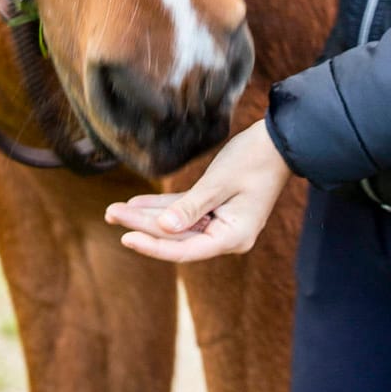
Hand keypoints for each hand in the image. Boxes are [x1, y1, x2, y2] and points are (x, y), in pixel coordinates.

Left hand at [105, 119, 291, 261]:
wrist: (280, 141)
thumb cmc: (254, 159)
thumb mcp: (219, 182)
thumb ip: (190, 207)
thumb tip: (163, 229)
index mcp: (232, 237)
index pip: (185, 250)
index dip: (154, 246)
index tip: (126, 237)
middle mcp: (226, 236)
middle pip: (178, 237)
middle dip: (143, 226)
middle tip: (110, 213)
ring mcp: (222, 223)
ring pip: (178, 224)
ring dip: (148, 216)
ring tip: (116, 210)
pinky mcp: (217, 209)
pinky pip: (185, 211)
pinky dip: (164, 207)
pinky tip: (136, 204)